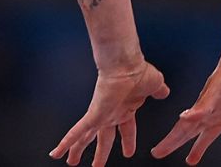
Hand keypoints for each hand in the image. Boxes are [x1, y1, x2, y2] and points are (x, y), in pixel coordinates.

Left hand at [50, 59, 170, 166]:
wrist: (126, 64)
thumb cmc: (139, 71)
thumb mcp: (156, 85)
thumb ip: (158, 91)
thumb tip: (164, 92)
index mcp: (127, 109)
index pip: (126, 129)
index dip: (127, 141)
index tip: (128, 152)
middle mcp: (112, 113)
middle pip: (104, 138)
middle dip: (100, 153)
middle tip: (96, 165)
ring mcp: (101, 115)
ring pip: (86, 137)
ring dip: (78, 151)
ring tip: (71, 162)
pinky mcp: (93, 115)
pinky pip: (76, 132)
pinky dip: (66, 142)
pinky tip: (56, 151)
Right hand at [150, 48, 220, 163]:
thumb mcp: (218, 89)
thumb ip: (203, 105)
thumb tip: (184, 118)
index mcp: (202, 107)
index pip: (182, 129)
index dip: (170, 142)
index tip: (156, 153)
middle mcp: (211, 111)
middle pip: (190, 132)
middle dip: (176, 143)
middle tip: (160, 153)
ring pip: (211, 134)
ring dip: (201, 146)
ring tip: (191, 160)